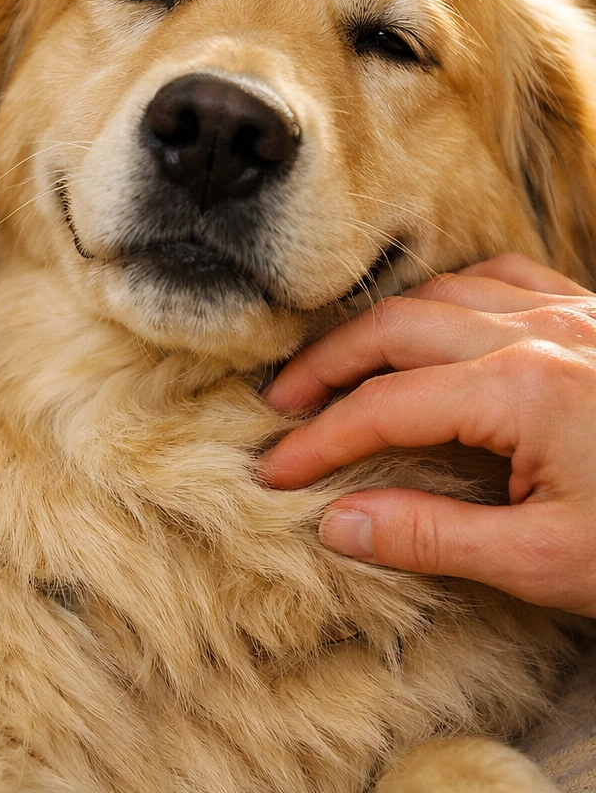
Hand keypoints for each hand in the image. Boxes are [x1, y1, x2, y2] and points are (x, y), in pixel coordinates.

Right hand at [260, 253, 595, 617]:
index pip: (385, 408)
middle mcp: (539, 333)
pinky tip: (434, 320)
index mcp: (522, 391)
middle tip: (281, 403)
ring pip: (442, 292)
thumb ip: (434, 536)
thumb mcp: (550, 560)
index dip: (319, 440)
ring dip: (379, 325)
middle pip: (395, 328)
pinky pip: (501, 277)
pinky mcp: (592, 315)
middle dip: (326, 365)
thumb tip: (337, 525)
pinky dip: (449, 295)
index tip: (274, 468)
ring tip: (339, 362)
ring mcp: (571, 313)